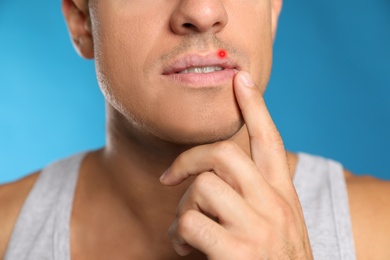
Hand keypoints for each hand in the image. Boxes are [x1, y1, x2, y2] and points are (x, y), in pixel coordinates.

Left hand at [160, 71, 312, 258]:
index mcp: (282, 195)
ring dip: (183, 209)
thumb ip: (252, 196)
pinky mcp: (237, 252)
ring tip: (186, 231)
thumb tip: (209, 176)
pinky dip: (178, 236)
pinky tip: (185, 250)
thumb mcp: (273, 223)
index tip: (239, 78)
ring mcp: (258, 228)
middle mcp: (274, 205)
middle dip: (188, 159)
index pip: (270, 140)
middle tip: (169, 177)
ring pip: (202, 187)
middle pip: (224, 154)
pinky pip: (190, 223)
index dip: (255, 107)